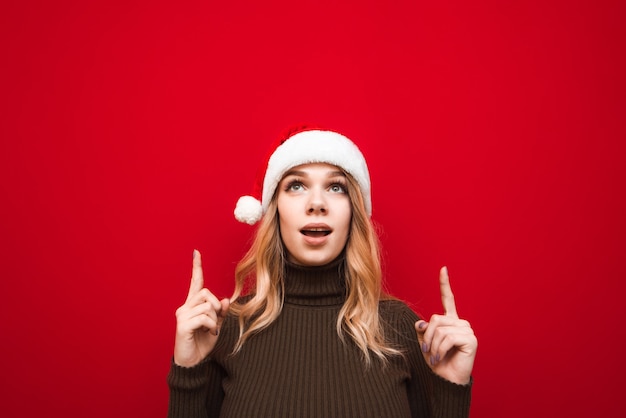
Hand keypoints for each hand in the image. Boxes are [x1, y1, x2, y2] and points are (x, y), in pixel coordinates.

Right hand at [173, 250, 229, 366]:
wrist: (193, 362)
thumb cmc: (202, 343)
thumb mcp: (216, 325)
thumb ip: (220, 312)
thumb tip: (225, 299)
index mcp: (192, 305)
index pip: (195, 283)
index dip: (196, 267)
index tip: (196, 252)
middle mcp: (185, 307)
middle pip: (206, 292)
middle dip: (216, 306)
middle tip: (215, 321)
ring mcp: (182, 315)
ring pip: (207, 305)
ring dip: (214, 318)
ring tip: (209, 329)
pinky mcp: (182, 325)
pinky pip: (204, 317)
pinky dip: (211, 325)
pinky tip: (208, 332)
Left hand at [415, 266, 476, 384]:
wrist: (447, 379)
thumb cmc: (437, 362)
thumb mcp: (425, 343)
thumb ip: (423, 330)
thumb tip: (420, 323)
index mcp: (450, 321)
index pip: (448, 299)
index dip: (445, 284)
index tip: (443, 269)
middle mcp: (460, 322)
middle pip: (435, 318)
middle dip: (427, 336)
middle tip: (427, 351)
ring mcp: (467, 330)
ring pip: (439, 329)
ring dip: (432, 345)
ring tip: (434, 357)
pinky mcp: (470, 339)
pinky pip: (447, 338)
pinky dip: (439, 349)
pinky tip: (440, 358)